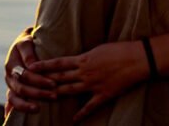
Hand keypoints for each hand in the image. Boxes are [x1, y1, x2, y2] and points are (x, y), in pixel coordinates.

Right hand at [4, 27, 55, 116]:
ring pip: (14, 98)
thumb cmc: (28, 42)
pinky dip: (10, 111)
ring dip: (26, 105)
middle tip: (54, 96)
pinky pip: (11, 103)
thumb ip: (28, 52)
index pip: (25, 75)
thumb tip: (31, 66)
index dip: (39, 80)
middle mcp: (9, 76)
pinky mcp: (13, 91)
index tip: (54, 84)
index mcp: (11, 64)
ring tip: (38, 109)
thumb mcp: (26, 41)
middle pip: (21, 88)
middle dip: (38, 93)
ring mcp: (10, 85)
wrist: (23, 45)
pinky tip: (11, 118)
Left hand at [30, 41, 147, 121]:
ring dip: (57, 95)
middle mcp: (85, 72)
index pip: (58, 63)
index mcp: (83, 59)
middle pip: (60, 78)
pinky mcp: (104, 94)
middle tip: (31, 85)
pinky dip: (81, 113)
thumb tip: (74, 60)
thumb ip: (84, 57)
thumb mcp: (97, 49)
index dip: (43, 66)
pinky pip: (90, 106)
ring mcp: (94, 84)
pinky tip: (73, 120)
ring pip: (71, 91)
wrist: (137, 59)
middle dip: (45, 82)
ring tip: (44, 100)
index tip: (31, 67)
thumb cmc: (118, 50)